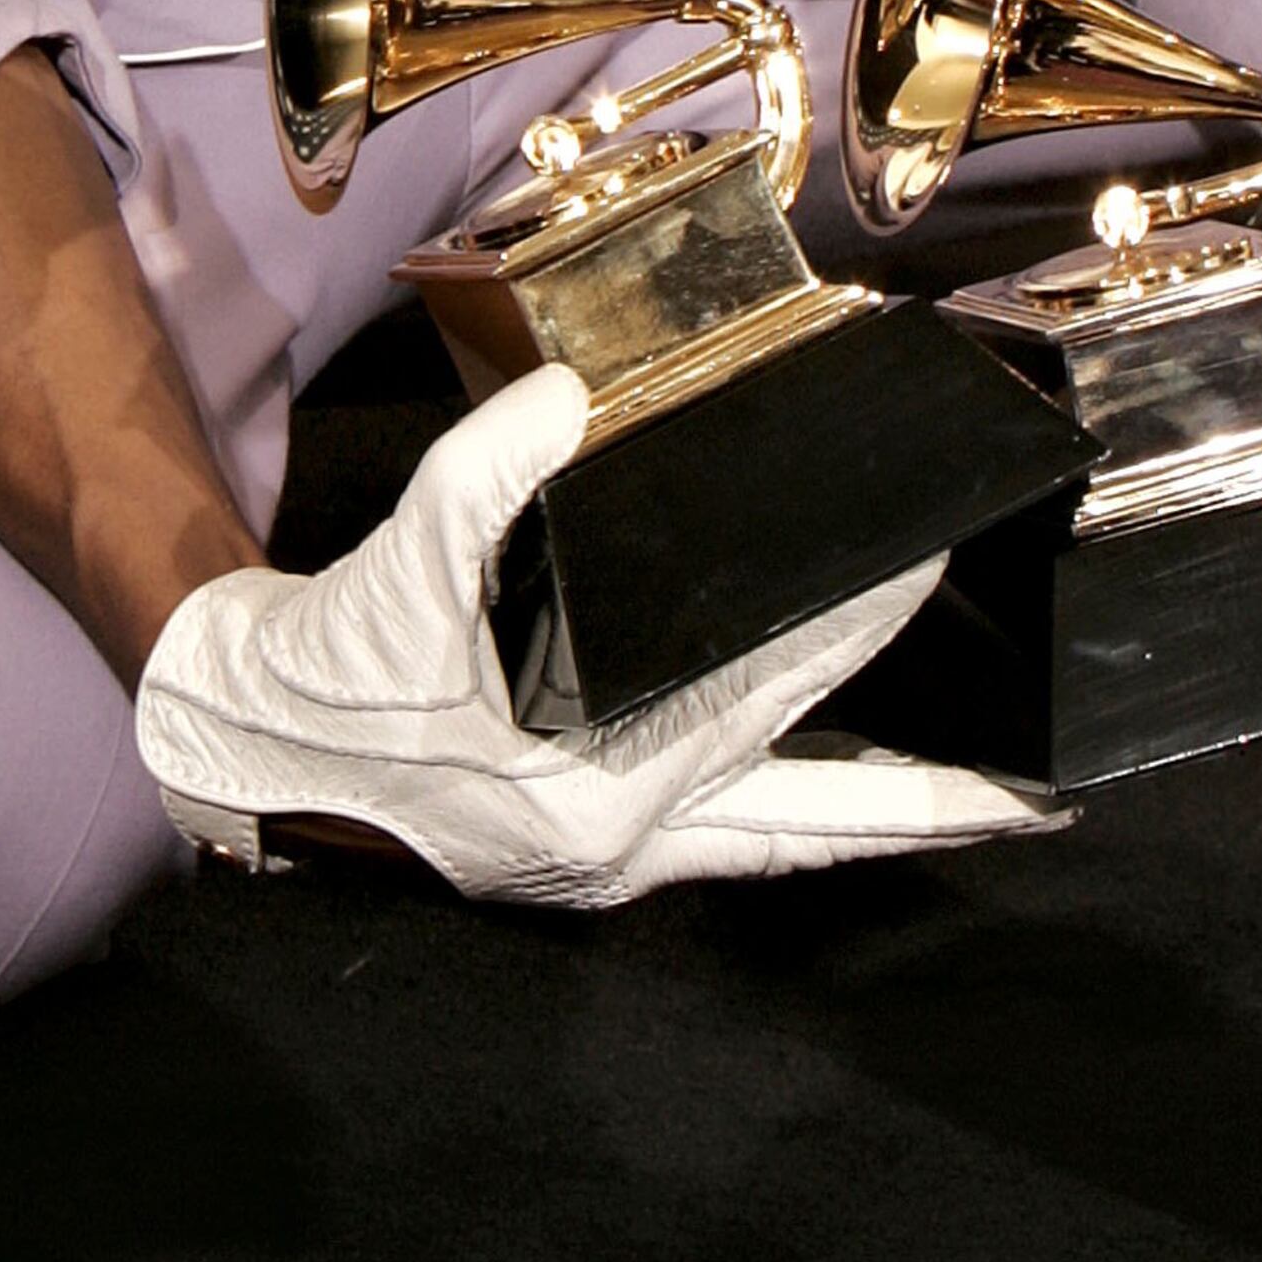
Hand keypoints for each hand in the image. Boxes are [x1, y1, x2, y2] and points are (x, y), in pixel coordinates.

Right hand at [133, 365, 1059, 907]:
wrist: (240, 740)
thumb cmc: (326, 667)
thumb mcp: (400, 568)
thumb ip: (482, 480)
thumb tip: (559, 400)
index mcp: (588, 794)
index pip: (759, 698)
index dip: (848, 628)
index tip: (924, 567)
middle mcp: (617, 847)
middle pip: (804, 810)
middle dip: (916, 789)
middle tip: (1022, 762)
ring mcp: (606, 862)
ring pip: (779, 847)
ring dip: (874, 825)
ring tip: (981, 812)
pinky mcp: (586, 844)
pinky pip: (730, 842)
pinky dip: (797, 820)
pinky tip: (843, 792)